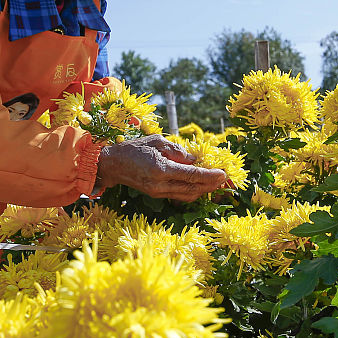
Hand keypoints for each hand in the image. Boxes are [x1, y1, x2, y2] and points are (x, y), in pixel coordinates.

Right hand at [94, 134, 227, 201]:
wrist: (113, 164)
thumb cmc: (134, 148)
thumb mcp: (156, 141)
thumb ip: (177, 150)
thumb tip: (193, 160)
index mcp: (161, 169)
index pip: (192, 175)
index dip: (210, 175)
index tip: (223, 173)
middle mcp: (160, 184)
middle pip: (193, 188)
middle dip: (211, 184)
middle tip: (224, 178)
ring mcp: (158, 192)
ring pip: (188, 195)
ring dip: (204, 190)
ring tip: (216, 182)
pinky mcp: (156, 195)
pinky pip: (180, 196)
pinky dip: (192, 191)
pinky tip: (200, 185)